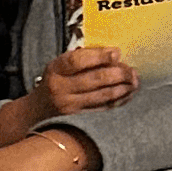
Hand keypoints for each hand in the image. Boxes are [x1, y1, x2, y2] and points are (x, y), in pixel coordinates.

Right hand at [3, 48, 137, 143]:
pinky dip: (118, 100)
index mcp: (55, 70)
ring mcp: (71, 105)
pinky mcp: (80, 118)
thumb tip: (114, 53)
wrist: (37, 111)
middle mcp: (61, 88)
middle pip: (94, 80)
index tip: (116, 52)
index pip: (77, 61)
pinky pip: (103, 108)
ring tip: (134, 81)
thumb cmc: (54, 81)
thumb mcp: (59, 66)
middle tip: (131, 70)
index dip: (99, 56)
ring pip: (102, 96)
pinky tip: (128, 93)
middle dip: (118, 74)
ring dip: (122, 88)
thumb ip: (81, 58)